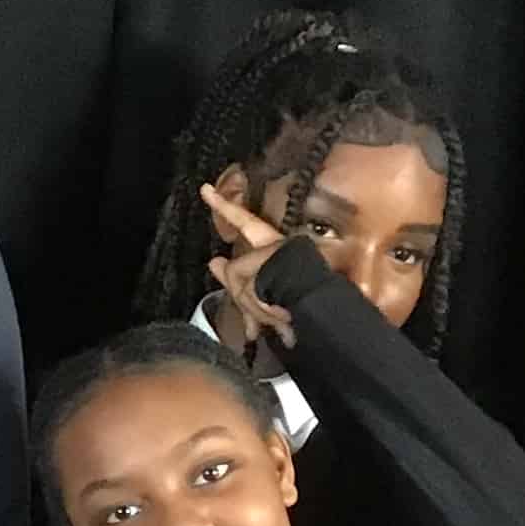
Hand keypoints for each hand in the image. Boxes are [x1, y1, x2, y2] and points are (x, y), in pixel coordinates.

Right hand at [199, 183, 296, 352]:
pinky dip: (266, 322)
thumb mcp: (255, 277)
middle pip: (242, 270)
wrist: (319, 312)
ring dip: (256, 313)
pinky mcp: (291, 297)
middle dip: (242, 294)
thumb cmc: (290, 287)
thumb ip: (235, 274)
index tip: (205, 189)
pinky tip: (261, 337)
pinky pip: (268, 310)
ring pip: (253, 293)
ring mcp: (283, 277)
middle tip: (247, 316)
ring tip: (259, 330)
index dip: (222, 206)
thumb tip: (221, 268)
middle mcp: (275, 256)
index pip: (241, 219)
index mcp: (270, 244)